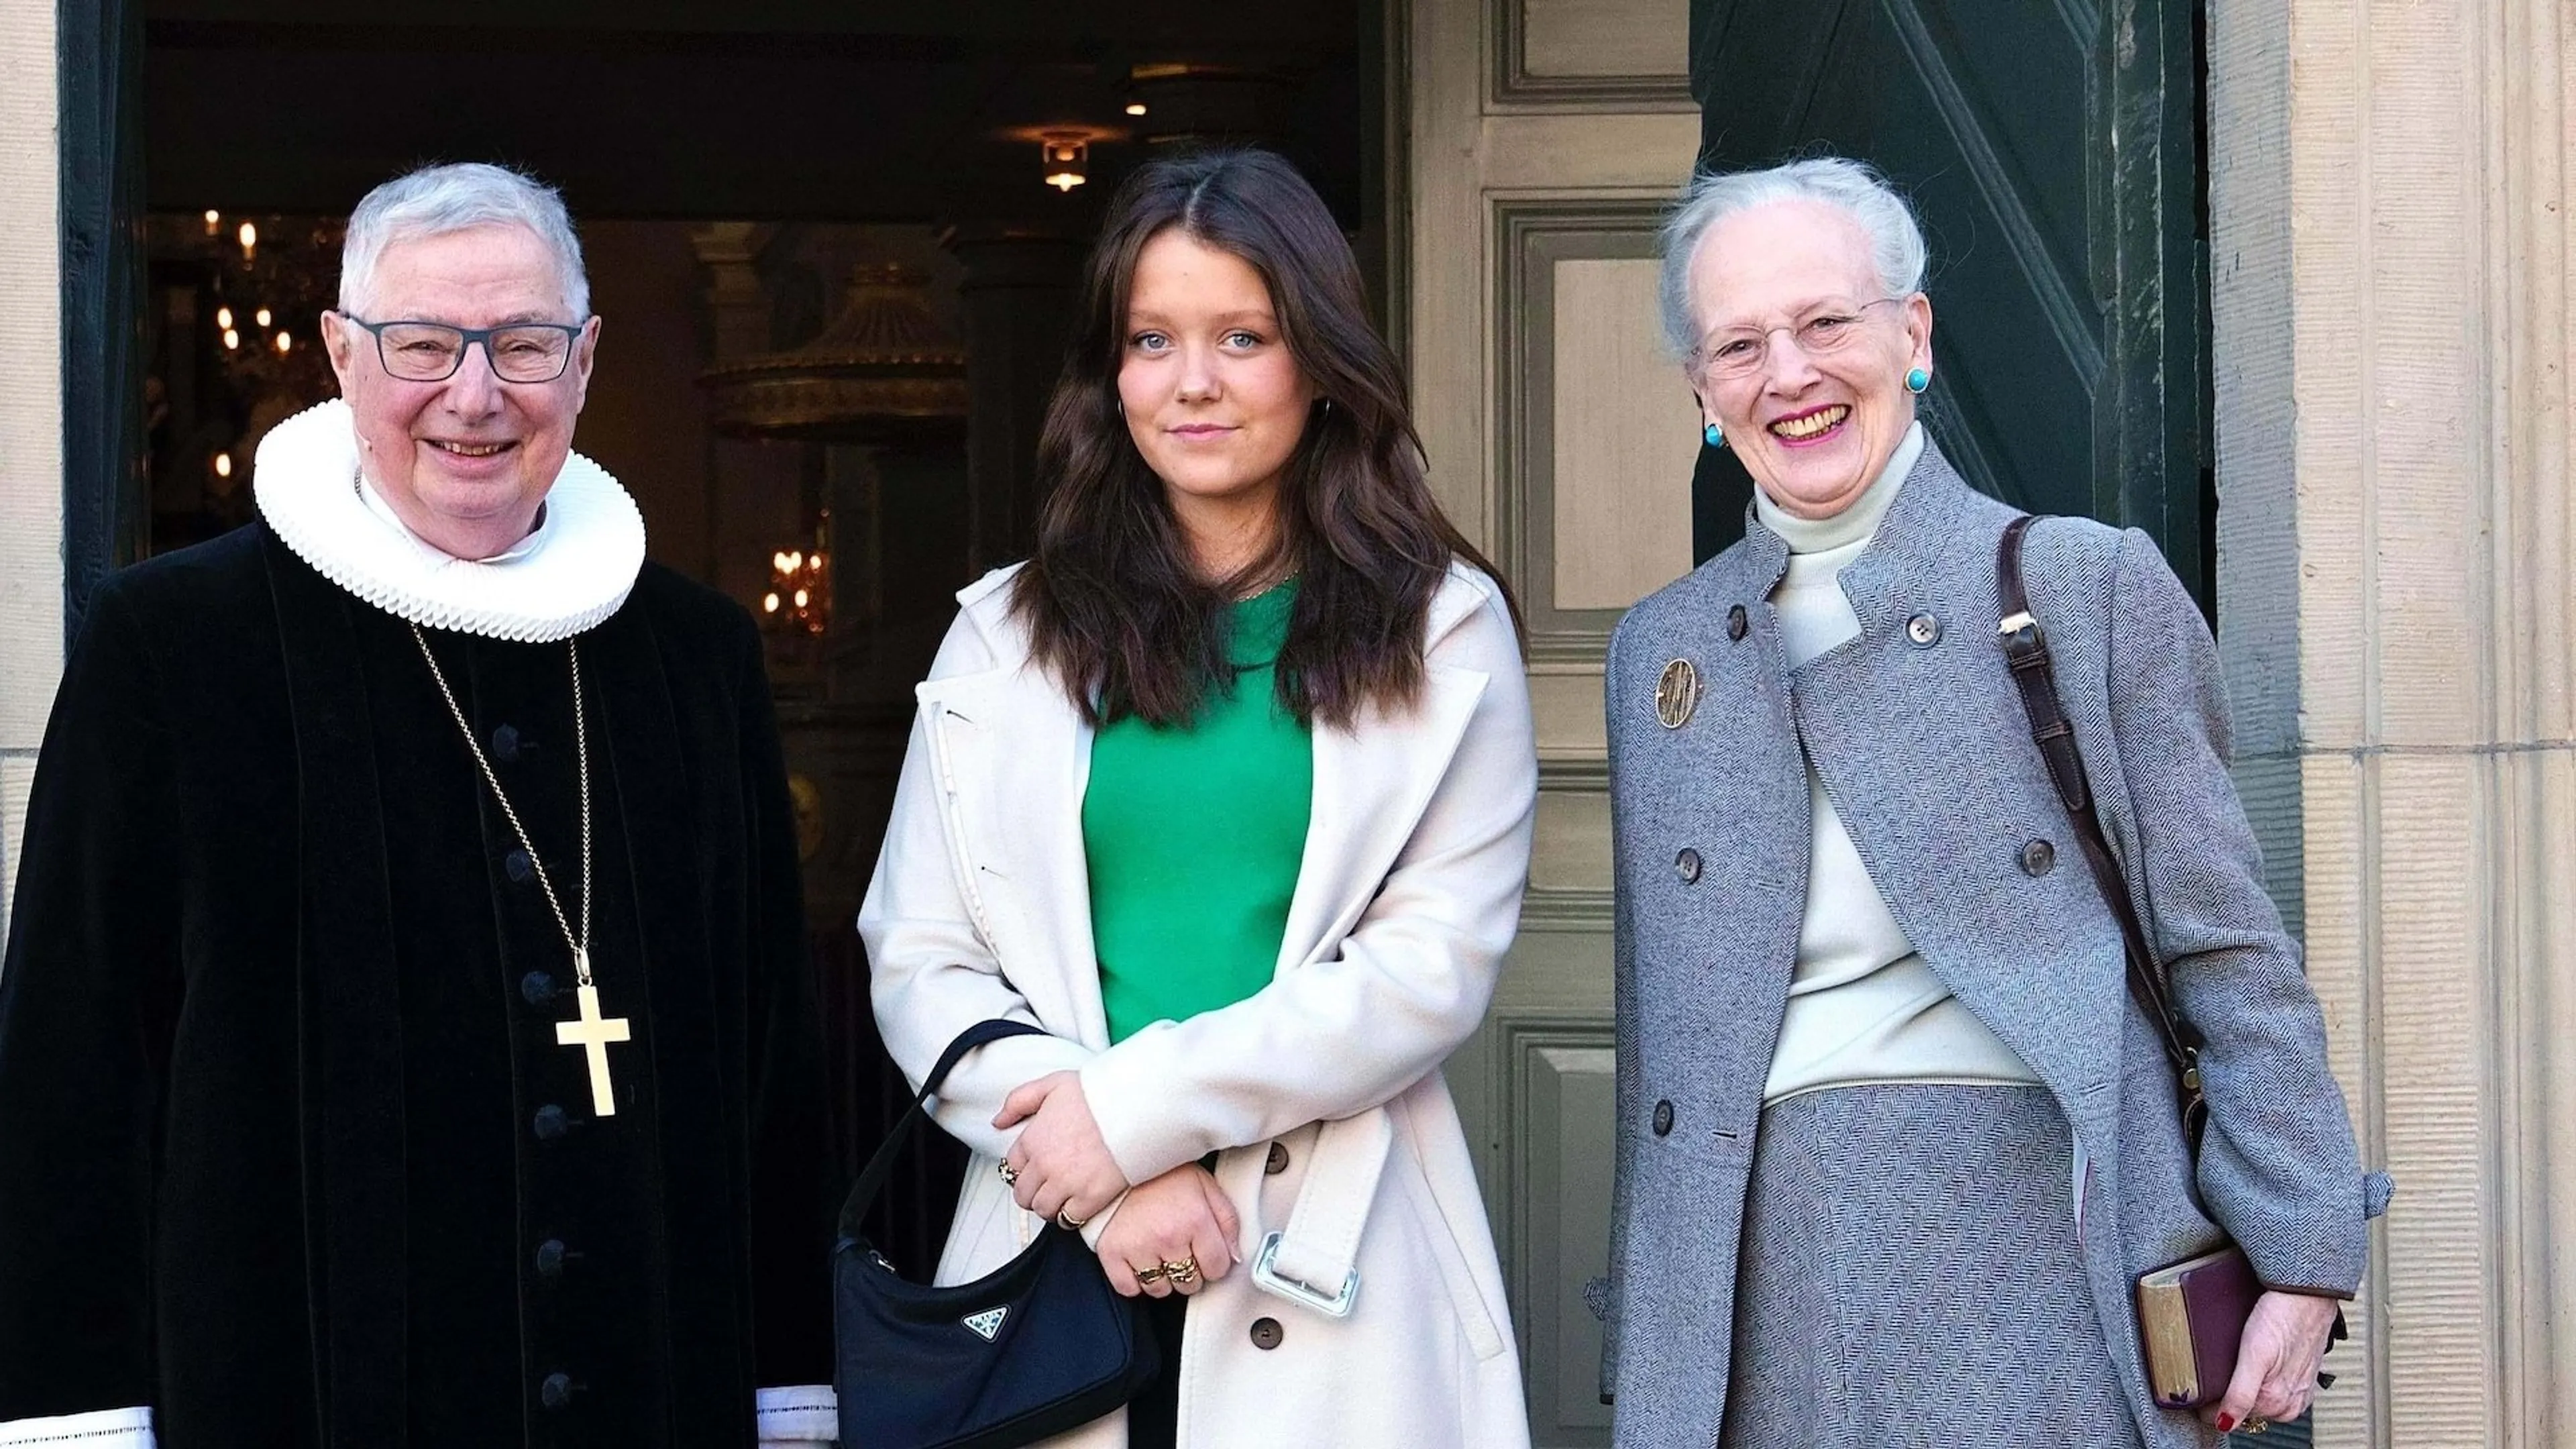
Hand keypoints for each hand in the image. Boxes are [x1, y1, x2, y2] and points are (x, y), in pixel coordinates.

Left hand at [995, 1071, 1129, 1226]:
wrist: (1136, 1107)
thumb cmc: (1098, 1094)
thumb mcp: (1052, 1084)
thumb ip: (1019, 1101)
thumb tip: (997, 1122)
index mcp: (1032, 1138)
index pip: (1012, 1166)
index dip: (1023, 1168)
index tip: (1035, 1168)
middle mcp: (1044, 1164)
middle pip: (1023, 1194)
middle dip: (1032, 1192)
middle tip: (1047, 1187)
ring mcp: (1066, 1183)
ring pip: (1043, 1209)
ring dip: (1049, 1206)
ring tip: (1062, 1198)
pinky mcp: (1089, 1198)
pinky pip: (1068, 1219)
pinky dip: (1069, 1216)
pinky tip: (1077, 1206)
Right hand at [1094, 1164, 1240, 1298]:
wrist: (1119, 1162)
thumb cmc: (1163, 1175)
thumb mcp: (1205, 1186)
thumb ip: (1227, 1220)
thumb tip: (1235, 1256)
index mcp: (1195, 1219)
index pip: (1217, 1268)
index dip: (1214, 1263)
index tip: (1205, 1252)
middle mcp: (1168, 1236)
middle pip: (1190, 1283)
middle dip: (1190, 1271)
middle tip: (1180, 1249)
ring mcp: (1138, 1247)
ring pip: (1160, 1289)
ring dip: (1162, 1278)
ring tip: (1158, 1253)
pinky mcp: (1112, 1252)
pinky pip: (1129, 1288)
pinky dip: (1134, 1281)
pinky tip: (1139, 1261)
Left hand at [2203, 1291, 2341, 1432]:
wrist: (2308, 1294)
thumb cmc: (2281, 1316)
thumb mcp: (2253, 1355)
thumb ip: (2240, 1394)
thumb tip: (2226, 1424)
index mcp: (2275, 1401)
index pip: (2227, 1417)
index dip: (2207, 1404)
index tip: (2197, 1389)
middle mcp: (2289, 1402)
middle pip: (2243, 1410)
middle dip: (2226, 1395)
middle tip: (2215, 1370)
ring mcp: (2297, 1391)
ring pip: (2259, 1400)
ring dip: (2244, 1388)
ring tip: (2236, 1363)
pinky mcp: (2302, 1378)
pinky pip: (2275, 1389)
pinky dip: (2262, 1381)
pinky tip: (2257, 1363)